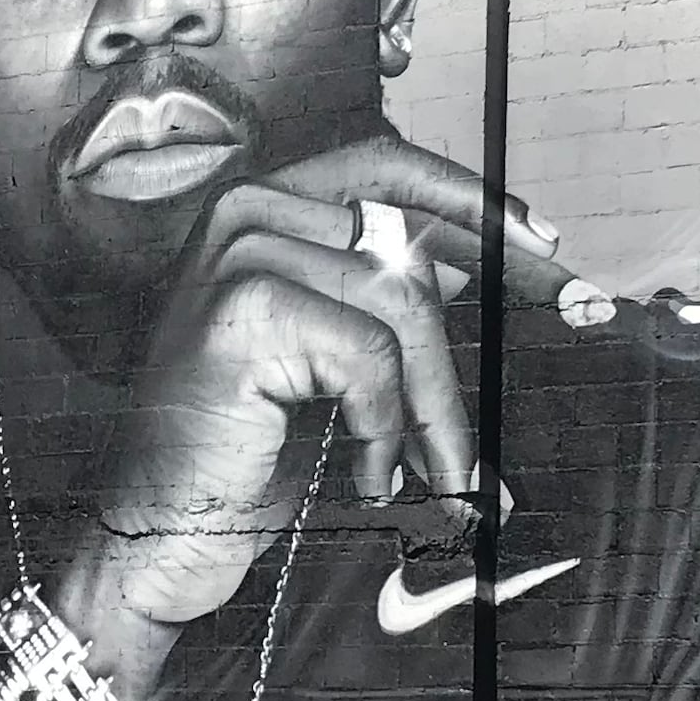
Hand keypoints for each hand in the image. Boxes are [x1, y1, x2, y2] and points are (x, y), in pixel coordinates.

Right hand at [52, 137, 575, 678]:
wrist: (156, 531)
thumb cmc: (239, 451)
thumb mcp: (326, 359)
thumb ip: (382, 297)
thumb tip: (475, 263)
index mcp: (264, 205)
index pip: (389, 169)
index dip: (474, 202)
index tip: (543, 242)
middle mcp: (245, 211)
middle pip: (409, 250)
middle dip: (472, 336)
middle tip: (514, 394)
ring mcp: (238, 253)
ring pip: (401, 308)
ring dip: (435, 408)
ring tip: (434, 474)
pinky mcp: (243, 310)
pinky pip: (370, 358)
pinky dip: (385, 429)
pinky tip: (365, 475)